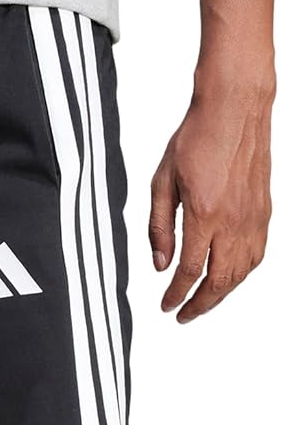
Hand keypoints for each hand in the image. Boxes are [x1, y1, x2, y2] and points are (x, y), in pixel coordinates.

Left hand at [149, 75, 273, 324]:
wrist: (235, 109)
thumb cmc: (197, 137)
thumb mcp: (162, 181)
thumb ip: (159, 227)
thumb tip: (160, 264)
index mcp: (203, 214)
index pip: (189, 271)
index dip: (176, 295)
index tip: (166, 306)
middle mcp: (232, 221)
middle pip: (218, 282)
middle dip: (199, 305)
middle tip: (184, 314)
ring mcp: (253, 218)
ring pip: (240, 273)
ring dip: (221, 294)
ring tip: (203, 301)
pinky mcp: (265, 212)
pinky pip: (256, 255)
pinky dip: (242, 274)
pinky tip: (229, 277)